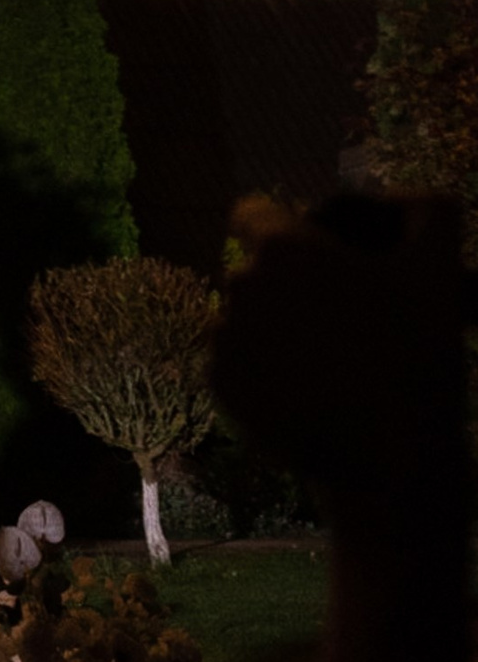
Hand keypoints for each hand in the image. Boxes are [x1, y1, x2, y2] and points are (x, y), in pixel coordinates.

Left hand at [213, 196, 468, 534]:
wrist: (396, 464)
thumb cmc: (422, 357)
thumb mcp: (442, 268)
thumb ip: (426, 211)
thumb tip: (399, 198)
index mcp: (280, 246)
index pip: (254, 212)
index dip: (287, 228)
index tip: (321, 259)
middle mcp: (238, 284)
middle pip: (254, 268)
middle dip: (289, 284)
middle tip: (338, 317)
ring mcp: (223, 339)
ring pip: (243, 315)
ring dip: (275, 327)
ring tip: (328, 357)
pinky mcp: (220, 387)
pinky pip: (236, 361)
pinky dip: (265, 370)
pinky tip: (311, 389)